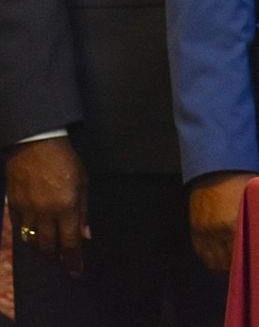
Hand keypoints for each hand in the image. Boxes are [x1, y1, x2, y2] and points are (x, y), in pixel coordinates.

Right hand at [4, 136, 88, 275]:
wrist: (34, 146)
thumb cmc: (65, 162)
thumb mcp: (83, 182)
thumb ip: (83, 211)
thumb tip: (85, 235)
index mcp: (66, 208)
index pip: (70, 243)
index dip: (73, 260)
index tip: (76, 272)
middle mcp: (45, 214)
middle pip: (48, 247)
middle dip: (55, 258)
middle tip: (61, 262)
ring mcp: (27, 212)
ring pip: (31, 242)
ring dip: (40, 250)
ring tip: (48, 252)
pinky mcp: (13, 207)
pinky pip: (19, 230)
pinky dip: (26, 237)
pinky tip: (33, 238)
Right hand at [186, 171, 255, 272]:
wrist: (215, 170)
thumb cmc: (242, 182)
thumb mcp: (254, 199)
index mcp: (233, 223)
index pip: (243, 253)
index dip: (252, 261)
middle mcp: (216, 232)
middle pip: (228, 262)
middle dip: (240, 268)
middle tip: (252, 272)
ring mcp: (204, 233)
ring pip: (214, 262)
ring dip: (225, 269)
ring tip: (237, 272)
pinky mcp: (196, 232)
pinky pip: (204, 255)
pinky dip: (213, 262)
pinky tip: (222, 265)